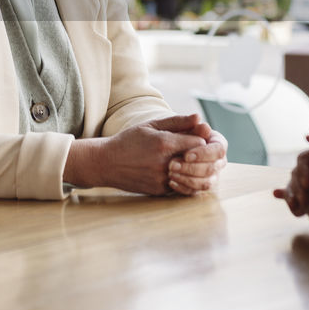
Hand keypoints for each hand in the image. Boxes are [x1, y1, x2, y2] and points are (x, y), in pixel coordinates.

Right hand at [70, 114, 207, 194]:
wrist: (107, 163)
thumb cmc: (129, 140)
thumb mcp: (151, 125)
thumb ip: (177, 122)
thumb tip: (199, 118)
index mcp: (164, 143)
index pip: (199, 143)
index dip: (201, 140)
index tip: (196, 138)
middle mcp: (165, 163)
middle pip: (198, 161)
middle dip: (199, 156)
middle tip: (194, 151)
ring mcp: (162, 179)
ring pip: (191, 176)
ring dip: (192, 169)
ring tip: (186, 161)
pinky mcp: (159, 191)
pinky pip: (180, 185)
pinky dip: (181, 178)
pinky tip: (175, 171)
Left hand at [168, 120, 226, 194]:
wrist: (152, 149)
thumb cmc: (164, 134)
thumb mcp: (169, 126)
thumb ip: (182, 122)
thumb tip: (198, 118)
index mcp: (215, 142)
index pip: (218, 149)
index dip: (204, 153)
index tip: (186, 155)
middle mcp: (216, 160)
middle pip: (213, 168)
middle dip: (193, 168)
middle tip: (172, 165)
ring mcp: (210, 175)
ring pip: (207, 183)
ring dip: (189, 179)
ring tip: (170, 174)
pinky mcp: (199, 186)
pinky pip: (196, 192)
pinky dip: (184, 188)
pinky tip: (171, 182)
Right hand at [273, 122, 308, 215]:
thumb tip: (308, 135)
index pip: (308, 157)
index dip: (304, 167)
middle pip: (300, 173)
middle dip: (298, 183)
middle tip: (306, 197)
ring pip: (298, 187)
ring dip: (293, 194)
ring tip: (299, 207)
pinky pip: (304, 201)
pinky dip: (293, 201)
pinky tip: (292, 206)